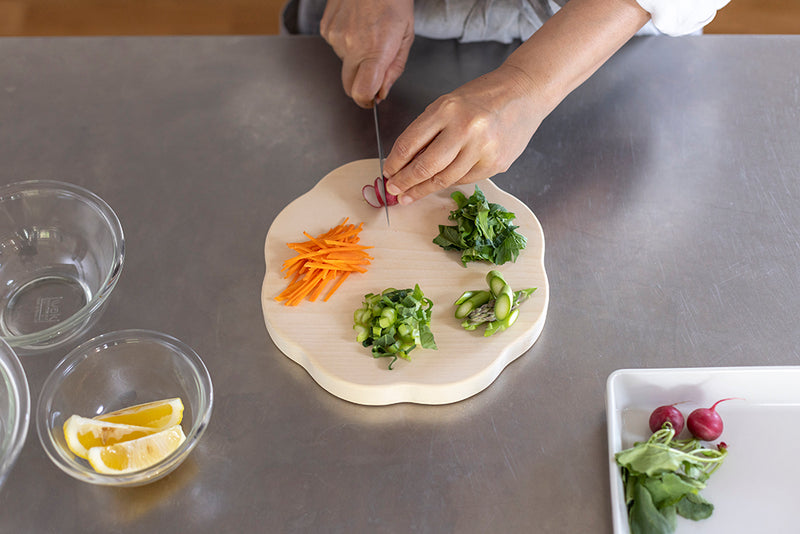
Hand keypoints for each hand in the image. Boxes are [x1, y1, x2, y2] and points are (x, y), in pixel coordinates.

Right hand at [320, 0, 413, 107]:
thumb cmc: (393, 0)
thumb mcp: (406, 36)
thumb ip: (394, 69)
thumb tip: (382, 92)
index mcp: (375, 50)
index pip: (362, 92)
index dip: (368, 100)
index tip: (373, 99)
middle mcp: (351, 46)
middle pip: (348, 86)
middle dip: (361, 86)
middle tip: (374, 73)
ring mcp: (335, 37)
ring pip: (344, 65)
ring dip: (356, 59)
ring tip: (369, 36)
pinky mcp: (326, 29)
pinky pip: (336, 48)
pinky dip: (346, 44)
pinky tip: (357, 27)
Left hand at [384, 64, 545, 203]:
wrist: (524, 92)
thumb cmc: (482, 97)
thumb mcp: (448, 104)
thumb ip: (428, 131)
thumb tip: (405, 163)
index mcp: (447, 109)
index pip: (410, 143)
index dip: (394, 163)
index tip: (387, 173)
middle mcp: (464, 129)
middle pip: (425, 167)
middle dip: (405, 182)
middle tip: (394, 192)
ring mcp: (483, 149)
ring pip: (445, 179)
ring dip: (423, 189)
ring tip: (410, 195)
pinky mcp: (496, 163)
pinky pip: (464, 179)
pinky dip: (449, 182)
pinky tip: (439, 183)